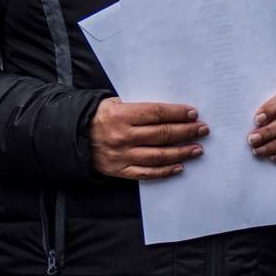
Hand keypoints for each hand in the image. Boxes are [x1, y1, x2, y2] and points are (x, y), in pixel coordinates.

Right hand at [89, 99, 205, 180]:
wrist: (72, 136)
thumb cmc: (97, 116)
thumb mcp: (112, 103)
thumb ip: (138, 108)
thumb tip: (170, 112)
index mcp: (120, 115)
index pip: (156, 113)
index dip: (177, 113)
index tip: (193, 113)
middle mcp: (122, 136)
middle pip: (162, 134)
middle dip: (186, 131)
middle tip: (202, 130)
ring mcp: (122, 155)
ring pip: (158, 155)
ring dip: (181, 152)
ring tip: (197, 149)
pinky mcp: (120, 170)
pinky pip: (147, 173)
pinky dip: (165, 171)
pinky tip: (180, 166)